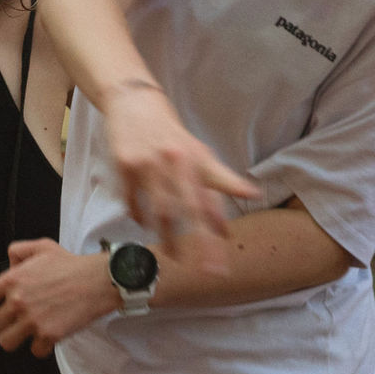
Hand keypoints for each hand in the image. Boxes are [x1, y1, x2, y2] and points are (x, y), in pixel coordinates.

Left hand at [0, 239, 113, 357]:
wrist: (98, 281)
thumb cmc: (71, 264)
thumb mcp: (42, 247)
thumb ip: (19, 251)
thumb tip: (9, 264)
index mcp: (13, 280)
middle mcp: (18, 302)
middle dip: (4, 322)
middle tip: (20, 317)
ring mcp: (32, 321)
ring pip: (7, 342)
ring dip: (17, 338)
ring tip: (30, 330)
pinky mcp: (48, 335)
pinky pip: (34, 351)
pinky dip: (41, 346)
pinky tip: (49, 335)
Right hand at [103, 83, 258, 272]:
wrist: (135, 103)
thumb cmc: (171, 133)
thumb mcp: (199, 152)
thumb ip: (221, 178)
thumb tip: (249, 198)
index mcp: (196, 158)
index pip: (211, 194)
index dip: (219, 219)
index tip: (227, 242)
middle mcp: (175, 161)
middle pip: (189, 209)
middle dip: (201, 242)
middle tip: (211, 270)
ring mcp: (148, 164)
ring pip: (160, 210)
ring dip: (168, 237)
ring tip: (175, 255)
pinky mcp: (125, 165)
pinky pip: (132, 201)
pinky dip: (139, 217)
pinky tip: (144, 223)